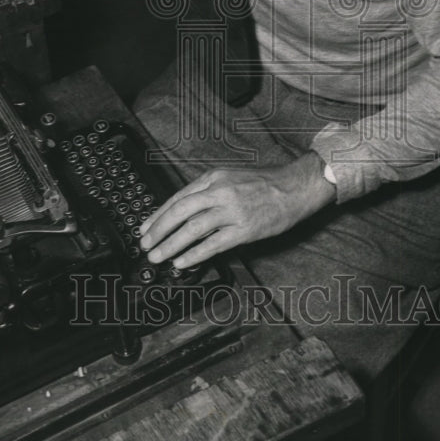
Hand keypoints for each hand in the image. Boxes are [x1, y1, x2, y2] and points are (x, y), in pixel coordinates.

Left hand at [139, 152, 335, 268]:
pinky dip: (195, 254)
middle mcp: (219, 192)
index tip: (145, 228)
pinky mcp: (244, 229)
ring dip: (171, 245)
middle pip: (180, 211)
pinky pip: (213, 244)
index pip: (178, 197)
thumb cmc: (264, 184)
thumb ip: (208, 193)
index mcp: (214, 178)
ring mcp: (232, 211)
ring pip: (192, 229)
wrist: (294, 188)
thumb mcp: (231, 178)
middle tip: (145, 244)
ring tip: (158, 256)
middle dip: (158, 230)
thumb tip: (185, 213)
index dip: (158, 214)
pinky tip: (183, 262)